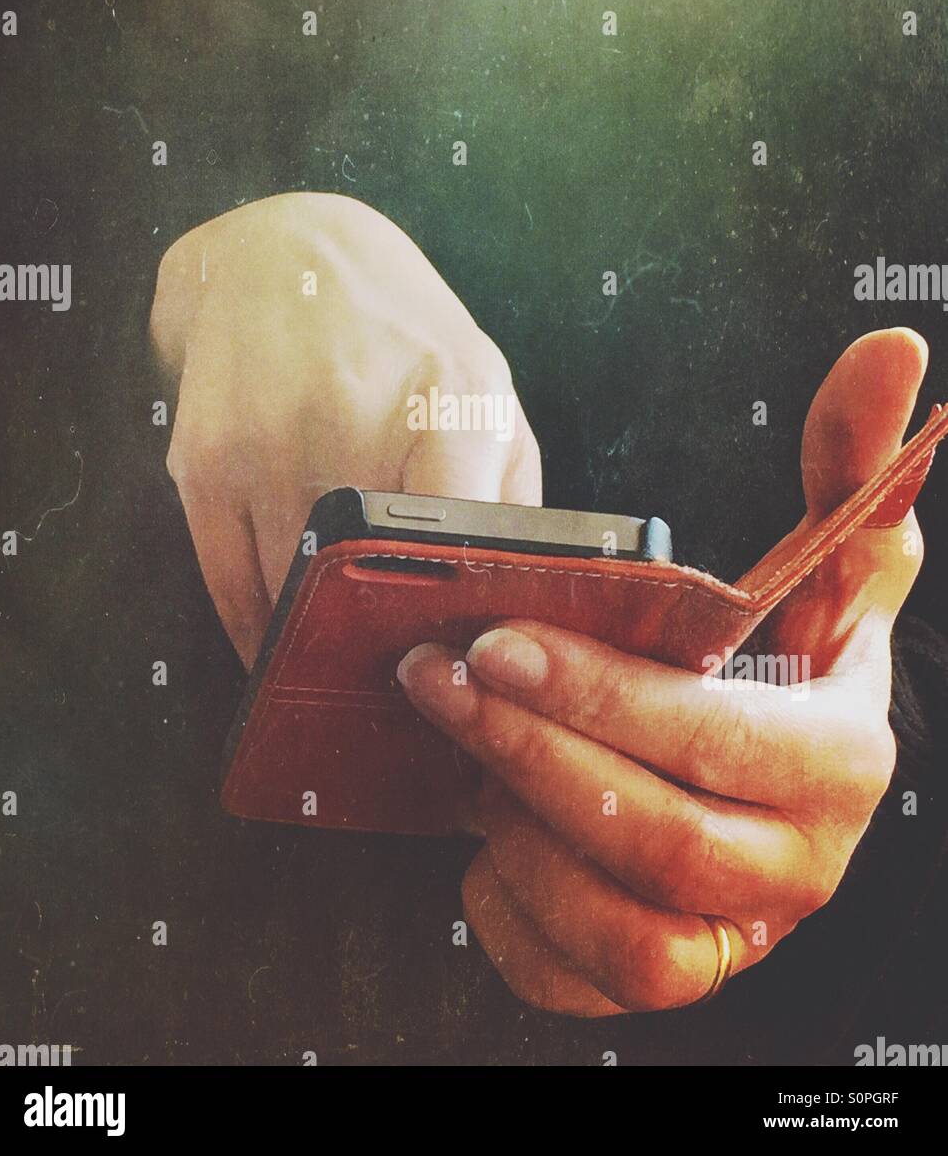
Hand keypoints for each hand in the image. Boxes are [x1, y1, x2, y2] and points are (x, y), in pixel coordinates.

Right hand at [150, 192, 540, 666]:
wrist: (280, 257)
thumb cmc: (403, 338)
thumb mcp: (486, 389)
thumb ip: (513, 494)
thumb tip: (514, 603)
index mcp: (451, 399)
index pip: (458, 538)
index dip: (456, 614)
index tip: (459, 658)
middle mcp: (352, 419)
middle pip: (367, 587)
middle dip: (384, 644)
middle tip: (401, 674)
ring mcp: (267, 444)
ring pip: (293, 600)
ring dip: (320, 640)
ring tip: (344, 651)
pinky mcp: (203, 464)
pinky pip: (228, 590)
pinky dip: (261, 628)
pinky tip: (288, 634)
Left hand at [397, 328, 928, 1015]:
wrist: (752, 763)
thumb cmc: (774, 654)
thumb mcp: (817, 556)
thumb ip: (849, 461)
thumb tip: (888, 348)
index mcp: (844, 758)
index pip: (726, 742)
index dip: (607, 697)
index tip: (502, 637)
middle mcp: (804, 866)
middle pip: (661, 839)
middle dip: (531, 753)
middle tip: (441, 676)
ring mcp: (738, 938)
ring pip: (625, 931)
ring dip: (522, 834)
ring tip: (467, 749)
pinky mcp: (667, 976)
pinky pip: (580, 980)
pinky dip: (515, 917)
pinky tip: (485, 838)